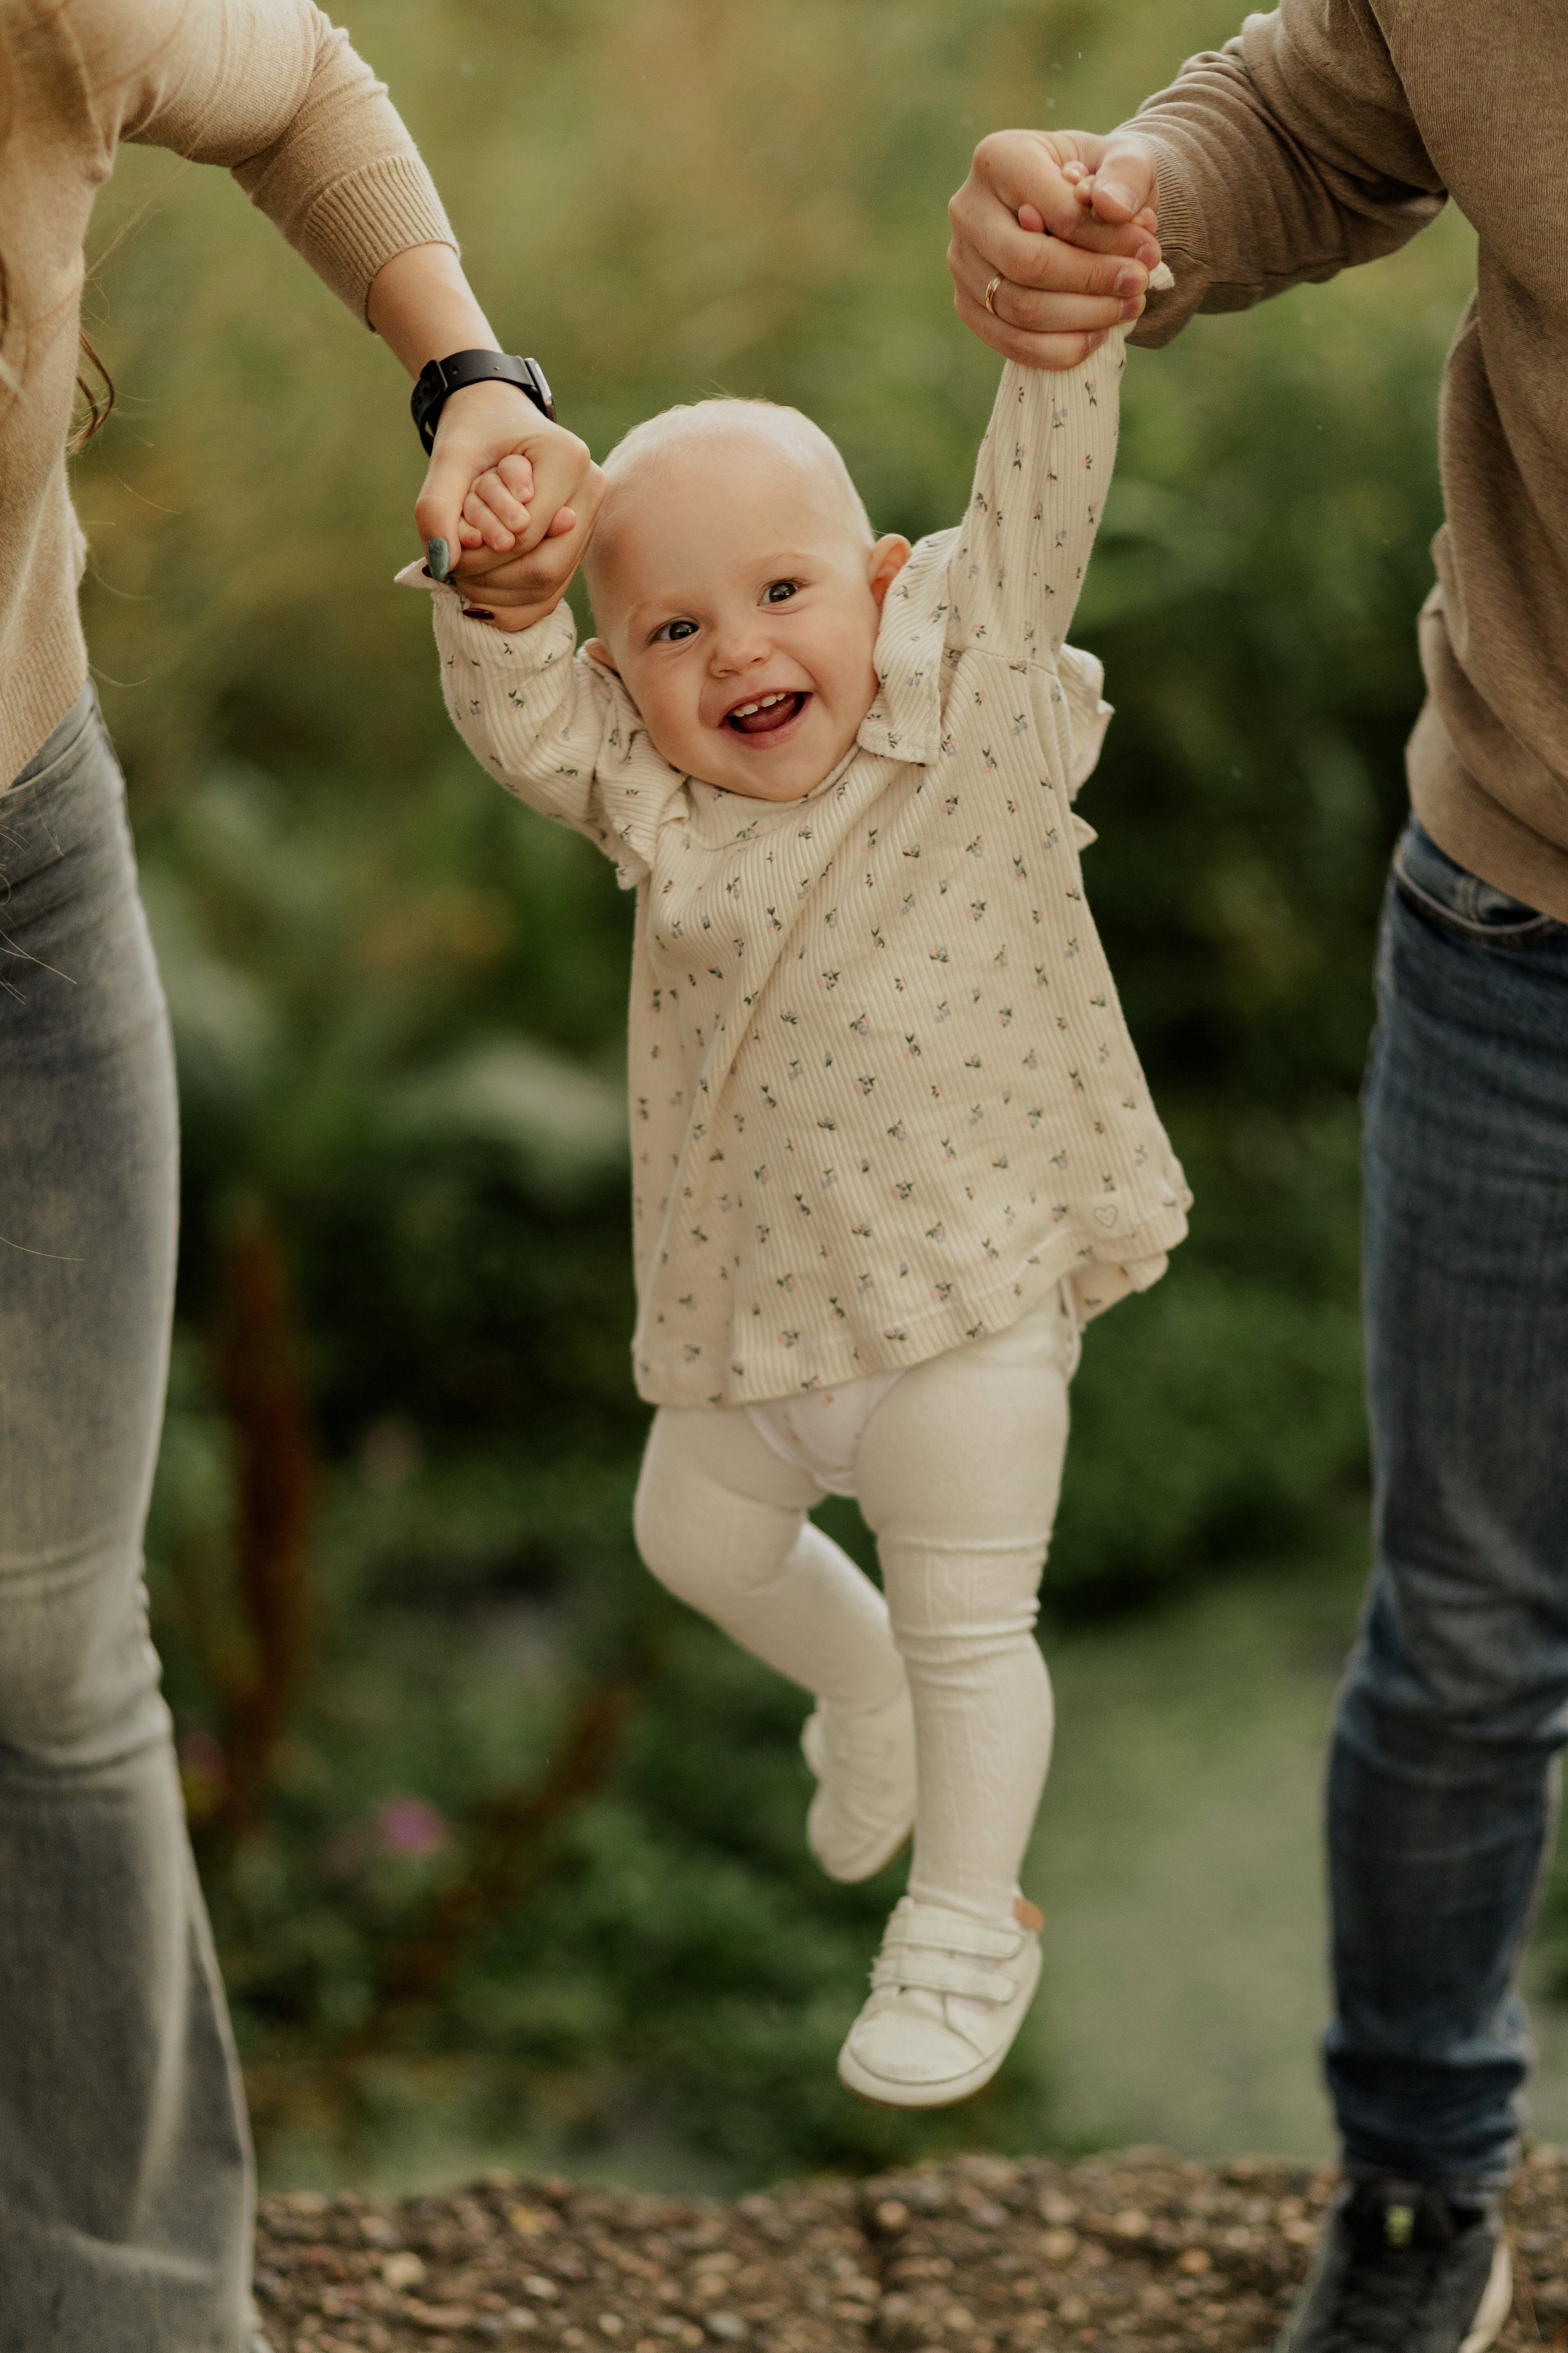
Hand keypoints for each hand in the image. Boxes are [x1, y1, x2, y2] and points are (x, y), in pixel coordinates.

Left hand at [414, 380, 604, 623]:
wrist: (498, 418)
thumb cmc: (474, 433)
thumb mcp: (448, 458)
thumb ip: (437, 506)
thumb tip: (441, 564)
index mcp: (568, 458)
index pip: (526, 533)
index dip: (483, 554)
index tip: (450, 550)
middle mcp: (591, 489)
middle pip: (546, 568)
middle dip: (493, 580)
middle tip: (453, 573)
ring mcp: (590, 519)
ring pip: (549, 587)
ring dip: (498, 594)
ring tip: (463, 578)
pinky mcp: (579, 541)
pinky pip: (551, 593)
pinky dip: (512, 604)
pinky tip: (481, 596)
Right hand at [949, 129, 1161, 368]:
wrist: (1074, 204)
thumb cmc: (1098, 179)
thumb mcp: (1124, 158)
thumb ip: (1127, 173)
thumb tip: (1113, 207)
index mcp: (999, 157)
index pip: (1055, 213)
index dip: (1107, 241)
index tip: (1149, 252)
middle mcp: (968, 209)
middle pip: (1028, 264)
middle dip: (1092, 282)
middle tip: (1139, 285)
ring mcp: (961, 261)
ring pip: (1019, 310)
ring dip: (1083, 318)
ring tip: (1128, 308)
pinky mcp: (967, 304)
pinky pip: (1009, 343)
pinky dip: (1059, 350)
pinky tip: (1097, 336)